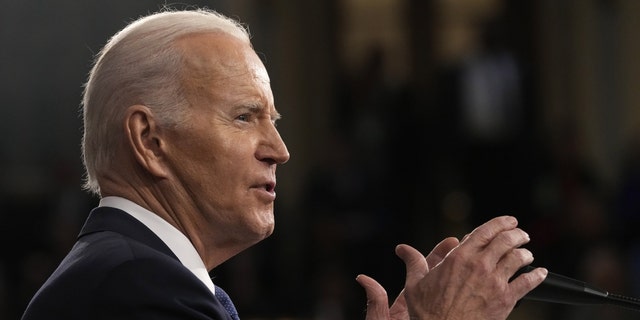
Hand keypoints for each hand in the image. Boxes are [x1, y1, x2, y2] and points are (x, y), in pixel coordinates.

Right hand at [357, 216, 547, 319]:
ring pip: (518, 259)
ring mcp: (494, 282)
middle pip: (506, 241)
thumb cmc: (428, 311)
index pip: (485, 231)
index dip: (501, 223)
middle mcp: (480, 266)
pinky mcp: (505, 300)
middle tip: (521, 234)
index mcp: (459, 257)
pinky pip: (527, 283)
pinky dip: (537, 276)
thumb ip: (413, 262)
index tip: (509, 221)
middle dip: (517, 234)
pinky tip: (541, 273)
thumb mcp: (415, 284)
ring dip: (526, 253)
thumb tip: (402, 249)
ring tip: (527, 253)